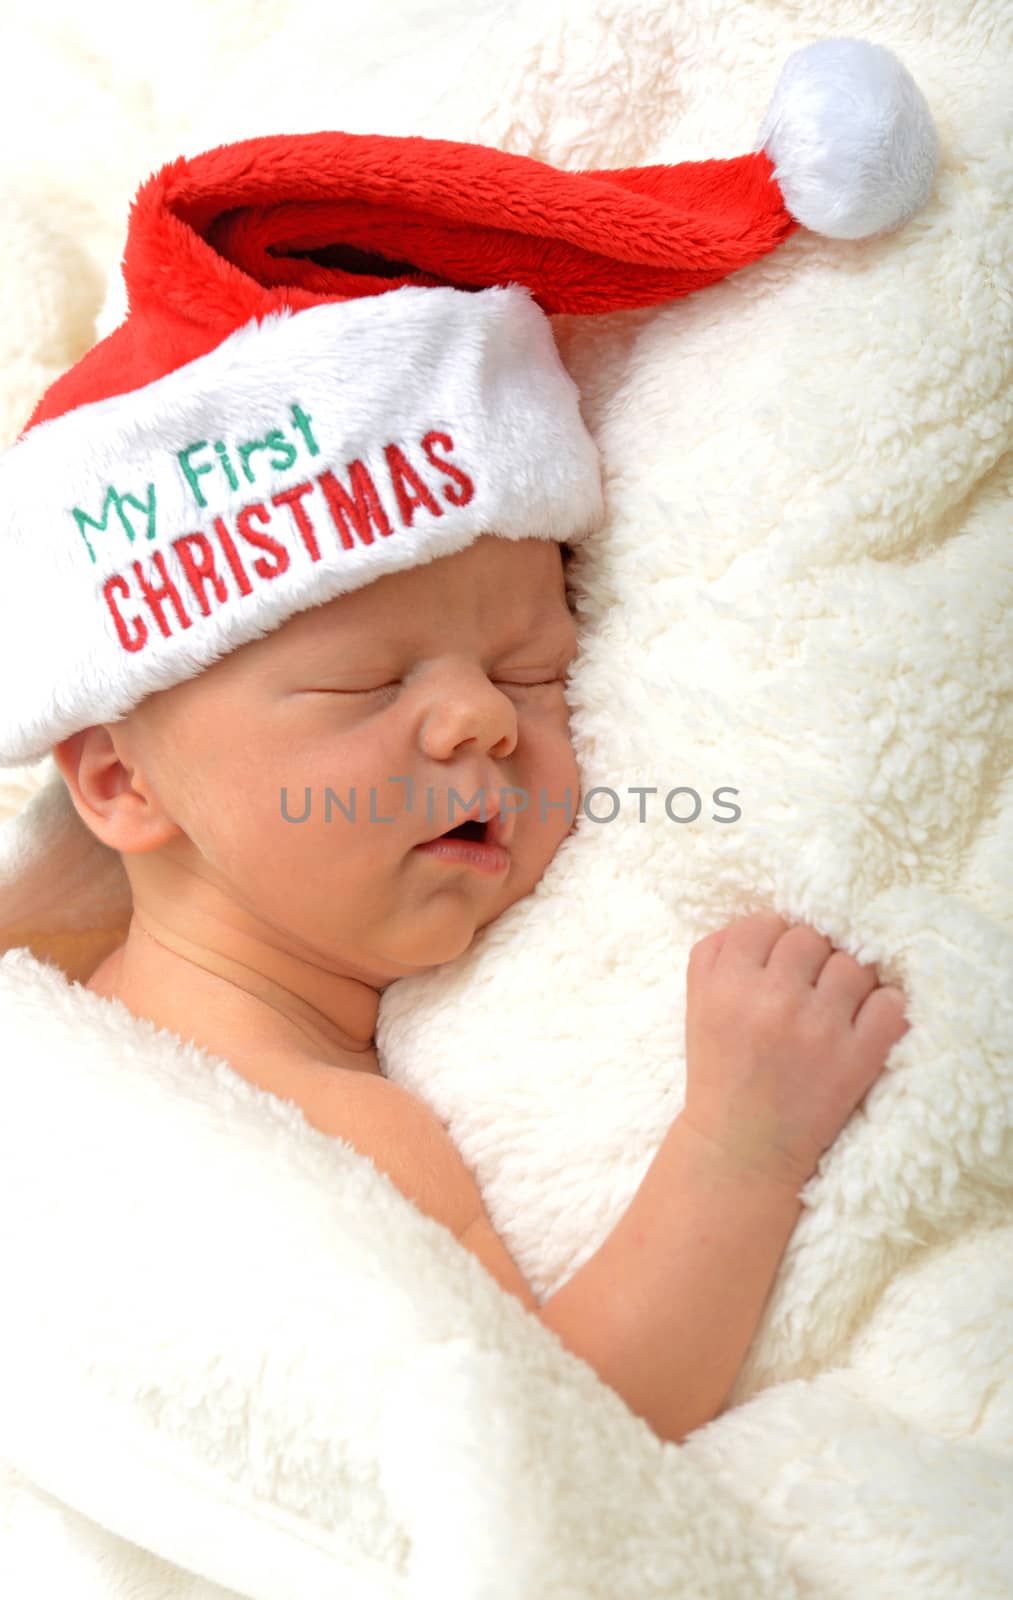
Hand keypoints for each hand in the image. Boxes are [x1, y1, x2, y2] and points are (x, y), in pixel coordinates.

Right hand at [682, 911, 910, 1191]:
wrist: (742, 1148)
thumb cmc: (720, 1071)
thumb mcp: (696, 1006)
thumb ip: (713, 954)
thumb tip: (758, 922)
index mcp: (727, 985)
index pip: (765, 923)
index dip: (773, 940)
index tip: (777, 965)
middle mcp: (772, 1000)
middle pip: (811, 938)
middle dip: (810, 959)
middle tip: (807, 985)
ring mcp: (818, 1029)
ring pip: (853, 965)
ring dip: (847, 981)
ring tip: (836, 1005)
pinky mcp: (856, 1058)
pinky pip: (889, 1004)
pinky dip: (884, 1008)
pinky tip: (866, 1021)